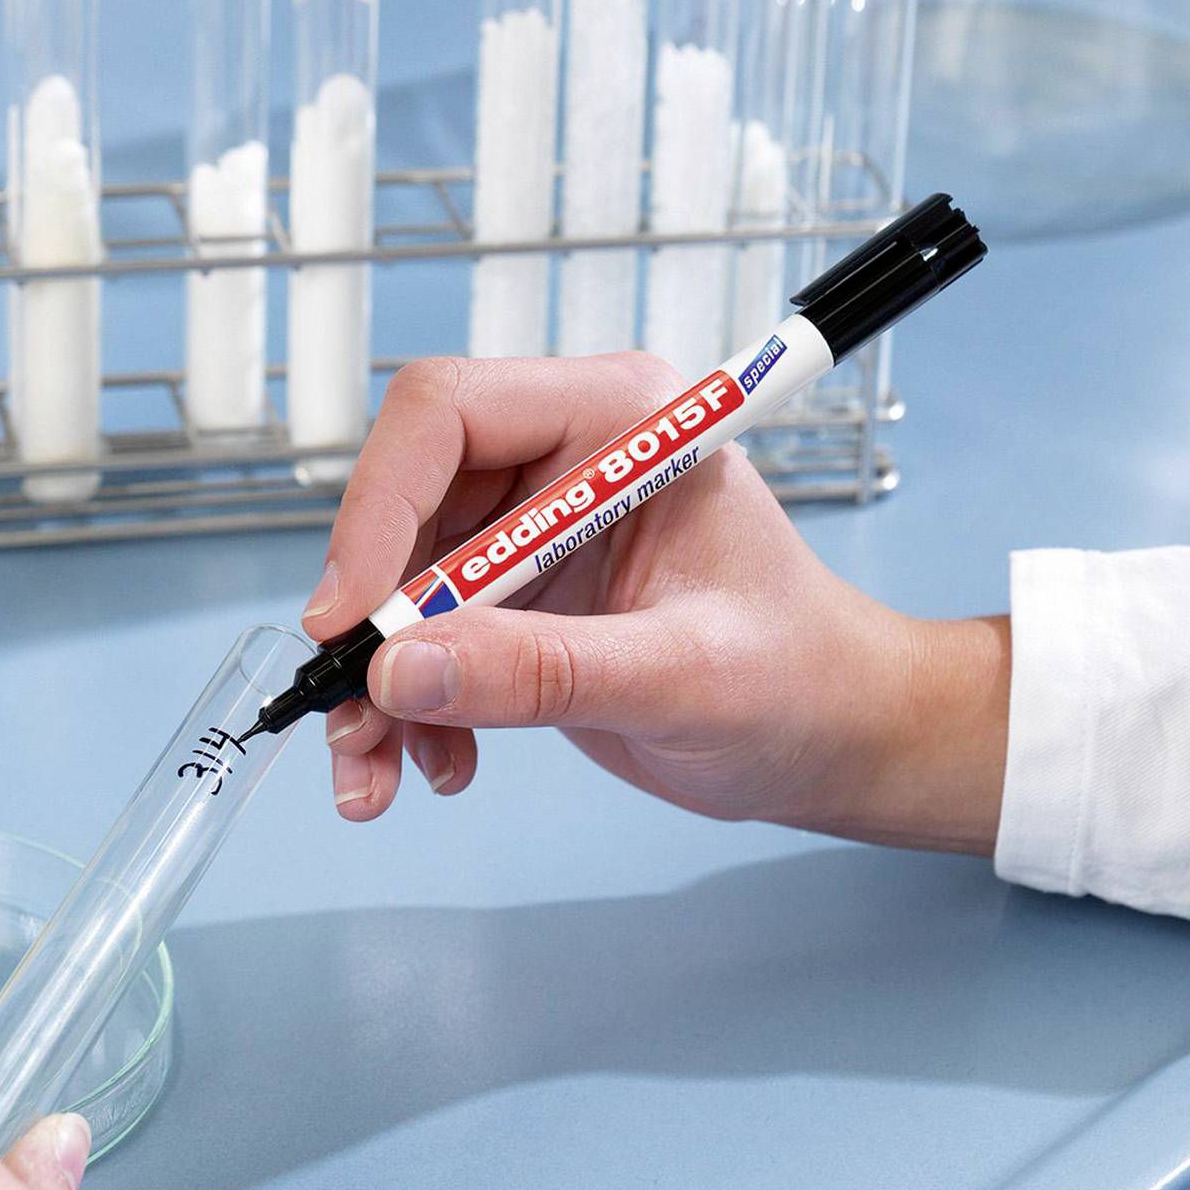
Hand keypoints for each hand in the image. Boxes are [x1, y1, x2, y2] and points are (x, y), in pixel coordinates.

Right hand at [309, 354, 1008, 851]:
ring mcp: (535, 526)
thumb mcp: (680, 681)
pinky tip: (441, 764)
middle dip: (369, 617)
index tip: (352, 618)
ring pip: (398, 580)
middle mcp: (567, 454)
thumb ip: (542, 671)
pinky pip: (422, 637)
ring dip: (377, 681)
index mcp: (623, 419)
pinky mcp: (518, 597)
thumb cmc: (802, 681)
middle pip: (405, 500)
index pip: (451, 414)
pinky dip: (410, 706)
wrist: (837, 738)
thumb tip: (402, 669)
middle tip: (354, 712)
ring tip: (377, 775)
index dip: (380, 507)